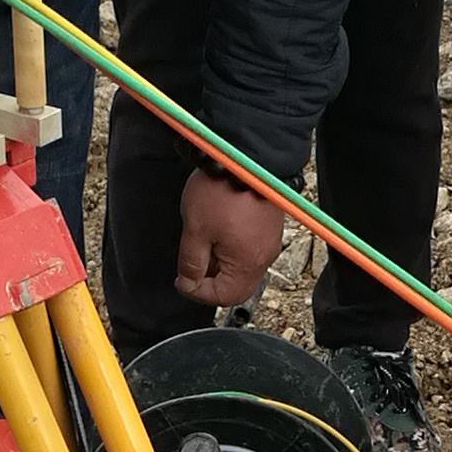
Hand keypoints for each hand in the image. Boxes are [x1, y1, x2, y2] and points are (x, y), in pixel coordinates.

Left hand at [174, 163, 284, 309]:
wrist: (249, 154)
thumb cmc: (224, 188)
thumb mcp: (195, 229)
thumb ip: (191, 262)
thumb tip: (187, 282)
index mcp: (247, 264)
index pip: (223, 297)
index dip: (197, 292)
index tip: (182, 279)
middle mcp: (263, 257)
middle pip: (236, 287)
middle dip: (210, 282)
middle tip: (191, 266)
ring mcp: (269, 242)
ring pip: (242, 269)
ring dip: (220, 264)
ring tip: (202, 242)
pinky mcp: (269, 228)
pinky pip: (249, 250)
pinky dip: (231, 250)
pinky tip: (217, 230)